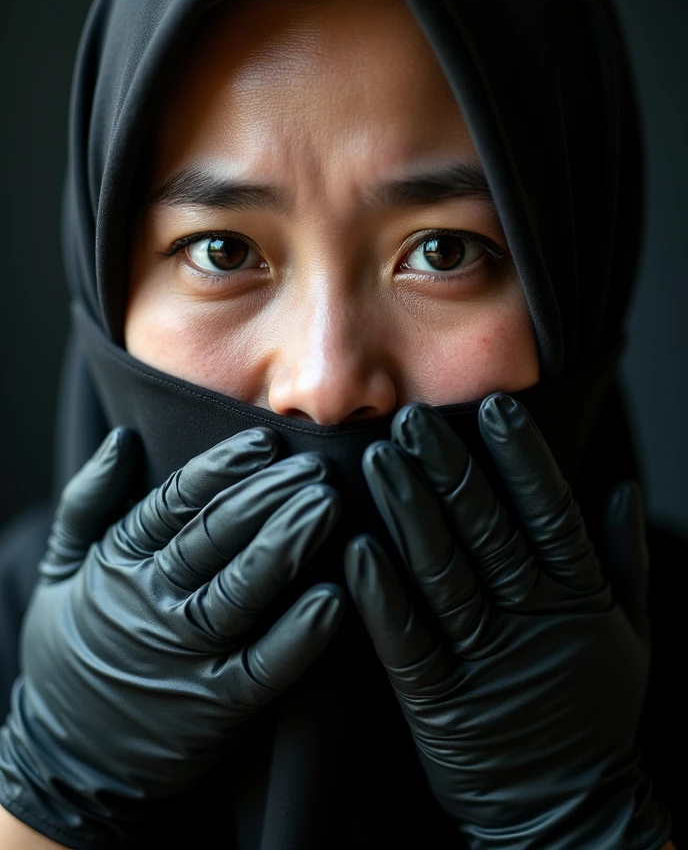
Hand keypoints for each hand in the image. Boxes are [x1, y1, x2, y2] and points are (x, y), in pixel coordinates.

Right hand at [0, 427, 344, 846]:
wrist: (66, 754)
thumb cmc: (72, 643)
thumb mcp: (62, 566)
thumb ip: (90, 500)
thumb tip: (122, 438)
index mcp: (121, 560)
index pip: (175, 502)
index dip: (223, 467)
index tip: (266, 440)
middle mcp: (154, 602)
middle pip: (216, 537)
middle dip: (268, 495)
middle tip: (316, 463)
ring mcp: (186, 655)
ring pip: (241, 589)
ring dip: (287, 545)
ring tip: (328, 505)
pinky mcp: (216, 705)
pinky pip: (263, 666)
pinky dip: (298, 635)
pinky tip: (334, 598)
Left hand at [345, 396, 670, 848]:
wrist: (569, 809)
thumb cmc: (595, 712)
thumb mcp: (630, 633)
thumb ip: (625, 558)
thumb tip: (621, 489)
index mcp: (577, 596)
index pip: (549, 513)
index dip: (522, 460)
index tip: (494, 409)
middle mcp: (532, 619)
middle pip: (487, 531)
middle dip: (449, 471)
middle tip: (411, 419)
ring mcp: (485, 661)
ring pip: (444, 574)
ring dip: (410, 514)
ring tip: (379, 461)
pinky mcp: (440, 704)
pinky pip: (407, 641)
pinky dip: (382, 595)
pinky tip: (358, 548)